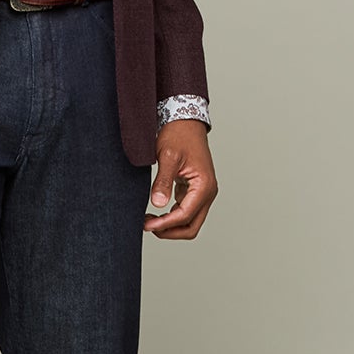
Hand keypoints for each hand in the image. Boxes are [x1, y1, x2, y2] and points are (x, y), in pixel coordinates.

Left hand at [144, 120, 217, 238]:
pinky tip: (156, 211)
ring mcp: (202, 192)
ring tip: (149, 220)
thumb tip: (158, 204)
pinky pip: (186, 211)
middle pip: (191, 226)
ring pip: (189, 221)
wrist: (184, 122)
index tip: (146, 224)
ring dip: (171, 225)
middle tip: (147, 226)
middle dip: (169, 231)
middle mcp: (207, 192)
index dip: (164, 224)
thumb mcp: (168, 157)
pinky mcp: (195, 190)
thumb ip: (163, 181)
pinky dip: (172, 216)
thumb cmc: (178, 135)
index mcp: (204, 186)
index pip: (185, 216)